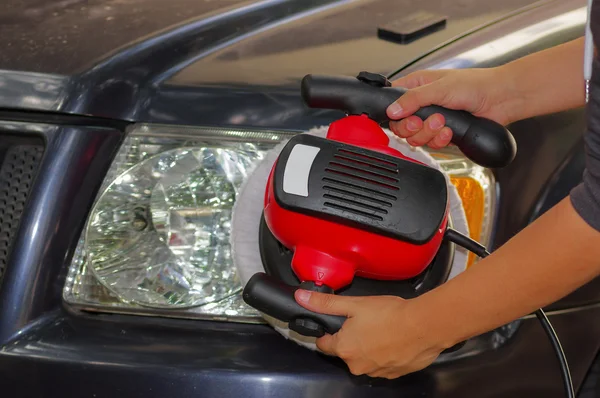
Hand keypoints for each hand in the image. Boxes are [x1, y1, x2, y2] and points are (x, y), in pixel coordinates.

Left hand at [294, 289, 451, 378]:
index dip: (328, 332)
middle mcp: (357, 366)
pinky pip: (382, 364)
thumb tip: (301, 297)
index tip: (337, 323)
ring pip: (364, 358)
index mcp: (344, 349)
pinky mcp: (394, 374)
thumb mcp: (354, 304)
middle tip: (365, 321)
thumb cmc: (390, 314)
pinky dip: (385, 353)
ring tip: (382, 329)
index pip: (323, 344)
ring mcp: (376, 372)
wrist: (425, 326)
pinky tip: (393, 339)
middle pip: (345, 352)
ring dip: (369, 346)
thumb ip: (325, 303)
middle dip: (351, 338)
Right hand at [386, 67, 517, 148]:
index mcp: (417, 86)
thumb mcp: (439, 88)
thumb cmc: (476, 85)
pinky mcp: (442, 134)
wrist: (500, 99)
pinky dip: (440, 140)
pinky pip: (431, 144)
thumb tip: (392, 110)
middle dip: (412, 127)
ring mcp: (432, 120)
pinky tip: (449, 132)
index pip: (392, 101)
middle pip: (401, 125)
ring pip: (415, 137)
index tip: (402, 116)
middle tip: (423, 121)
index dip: (393, 112)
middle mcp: (422, 104)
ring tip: (442, 123)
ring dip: (428, 133)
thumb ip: (413, 99)